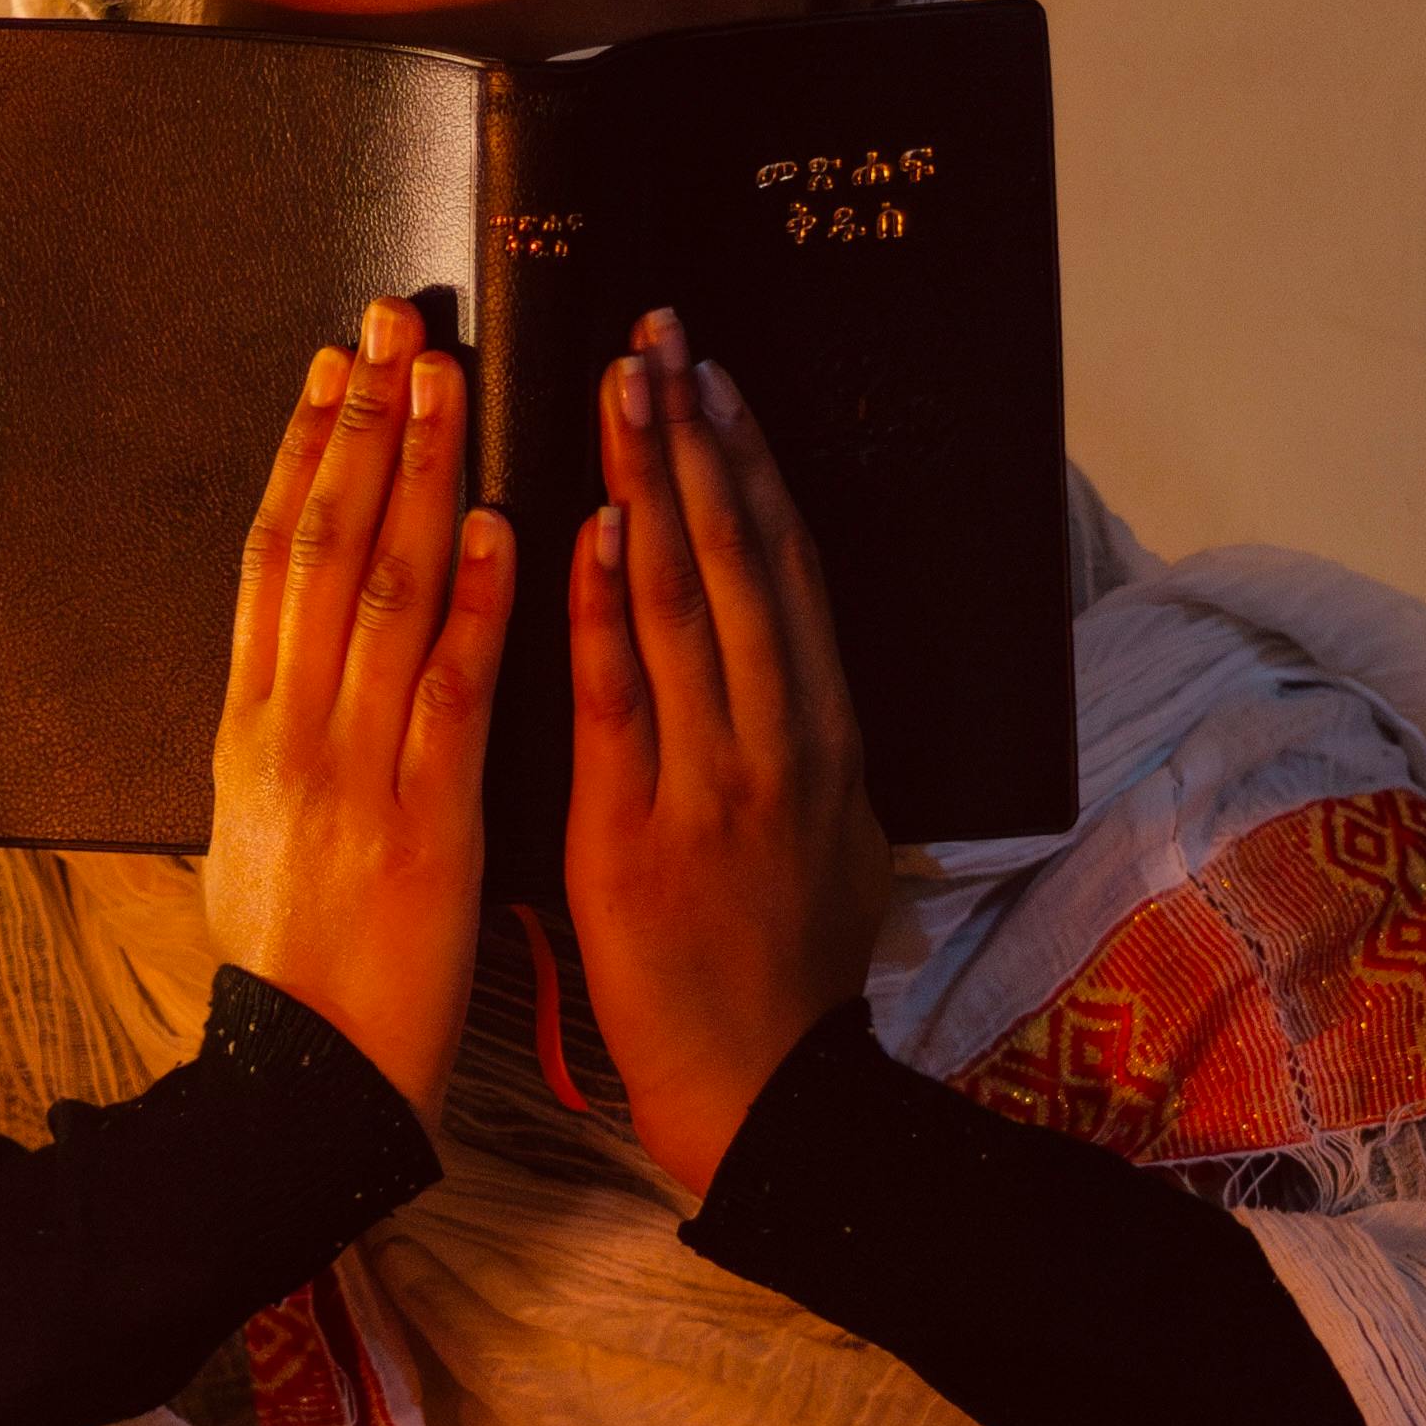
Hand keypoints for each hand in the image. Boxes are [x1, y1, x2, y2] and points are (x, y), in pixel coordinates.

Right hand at [205, 297, 515, 1127]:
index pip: (274, 556)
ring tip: (452, 383)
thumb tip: (285, 668)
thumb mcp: (254, 835)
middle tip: (398, 325)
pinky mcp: (422, 821)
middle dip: (363, 425)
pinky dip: (477, 603)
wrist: (300, 1083)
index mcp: (249, 727)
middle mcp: (289, 728)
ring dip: (422, 477)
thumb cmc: (296, 973)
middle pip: (324, 545)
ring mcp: (351, 770)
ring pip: (384, 593)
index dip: (306, 452)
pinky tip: (502, 525)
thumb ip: (278, 741)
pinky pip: (450, 692)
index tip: (334, 367)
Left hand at [563, 307, 891, 1195]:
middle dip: (697, 435)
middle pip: (742, 557)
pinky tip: (588, 526)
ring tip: (620, 386)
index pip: (789, 567)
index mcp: (824, 734)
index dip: (750, 462)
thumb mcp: (837, 842)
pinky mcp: (640, 834)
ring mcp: (715, 783)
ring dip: (649, 484)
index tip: (713, 374)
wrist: (764, 1094)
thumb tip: (803, 671)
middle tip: (659, 331)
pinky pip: (621, 699)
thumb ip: (812, 749)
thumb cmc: (786, 974)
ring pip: (684, 605)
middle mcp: (781, 740)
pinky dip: (605, 607)